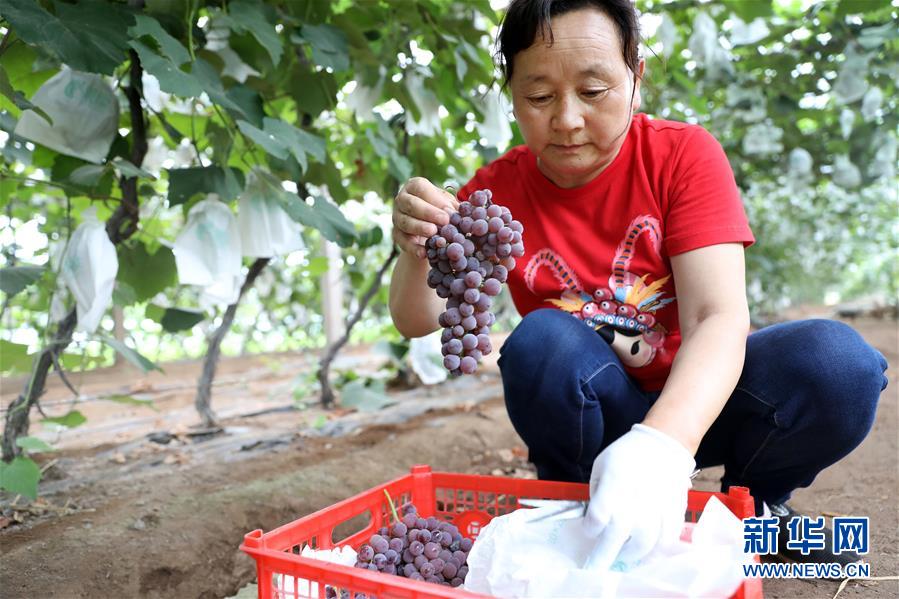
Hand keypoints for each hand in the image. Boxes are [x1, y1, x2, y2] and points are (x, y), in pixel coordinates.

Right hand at [392, 177, 458, 259]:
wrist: (427, 227)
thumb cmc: (440, 209)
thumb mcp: (447, 204)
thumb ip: (453, 206)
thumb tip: (465, 211)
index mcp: (414, 186)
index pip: (421, 189)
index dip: (434, 199)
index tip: (448, 211)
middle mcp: (402, 199)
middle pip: (411, 204)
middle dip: (428, 213)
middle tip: (444, 221)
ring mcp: (397, 217)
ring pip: (405, 222)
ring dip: (419, 228)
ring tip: (433, 234)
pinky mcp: (396, 234)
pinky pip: (402, 241)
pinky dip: (413, 248)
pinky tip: (424, 253)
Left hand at [583, 423, 695, 570]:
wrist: (662, 444)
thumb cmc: (626, 454)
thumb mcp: (601, 466)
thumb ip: (597, 493)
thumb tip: (597, 518)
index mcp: (614, 484)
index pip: (598, 517)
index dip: (590, 528)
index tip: (589, 529)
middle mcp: (635, 499)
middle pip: (617, 535)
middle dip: (604, 553)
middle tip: (597, 564)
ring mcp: (657, 507)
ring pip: (644, 543)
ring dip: (632, 555)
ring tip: (624, 556)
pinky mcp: (674, 512)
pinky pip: (667, 539)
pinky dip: (657, 551)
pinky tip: (648, 553)